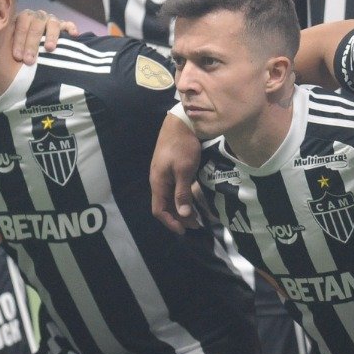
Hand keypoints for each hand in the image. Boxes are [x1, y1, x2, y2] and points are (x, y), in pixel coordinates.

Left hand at [10, 8, 77, 64]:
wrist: (35, 54)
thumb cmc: (20, 52)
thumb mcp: (9, 47)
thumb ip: (5, 43)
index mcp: (23, 18)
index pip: (21, 23)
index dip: (19, 40)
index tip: (17, 56)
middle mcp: (37, 17)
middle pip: (36, 24)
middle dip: (32, 43)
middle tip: (29, 60)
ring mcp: (51, 20)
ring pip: (52, 23)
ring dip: (50, 36)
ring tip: (49, 49)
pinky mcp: (64, 26)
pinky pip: (69, 25)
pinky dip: (71, 28)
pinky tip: (74, 35)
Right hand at [151, 114, 203, 232]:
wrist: (182, 122)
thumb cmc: (182, 146)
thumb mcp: (184, 171)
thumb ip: (182, 193)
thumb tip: (182, 215)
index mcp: (158, 183)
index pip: (159, 210)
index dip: (170, 222)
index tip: (184, 230)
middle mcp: (158, 181)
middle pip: (165, 205)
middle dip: (178, 217)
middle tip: (196, 224)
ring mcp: (164, 174)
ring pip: (170, 197)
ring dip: (181, 208)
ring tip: (196, 215)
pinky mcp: (171, 168)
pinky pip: (175, 188)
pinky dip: (183, 197)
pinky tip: (193, 199)